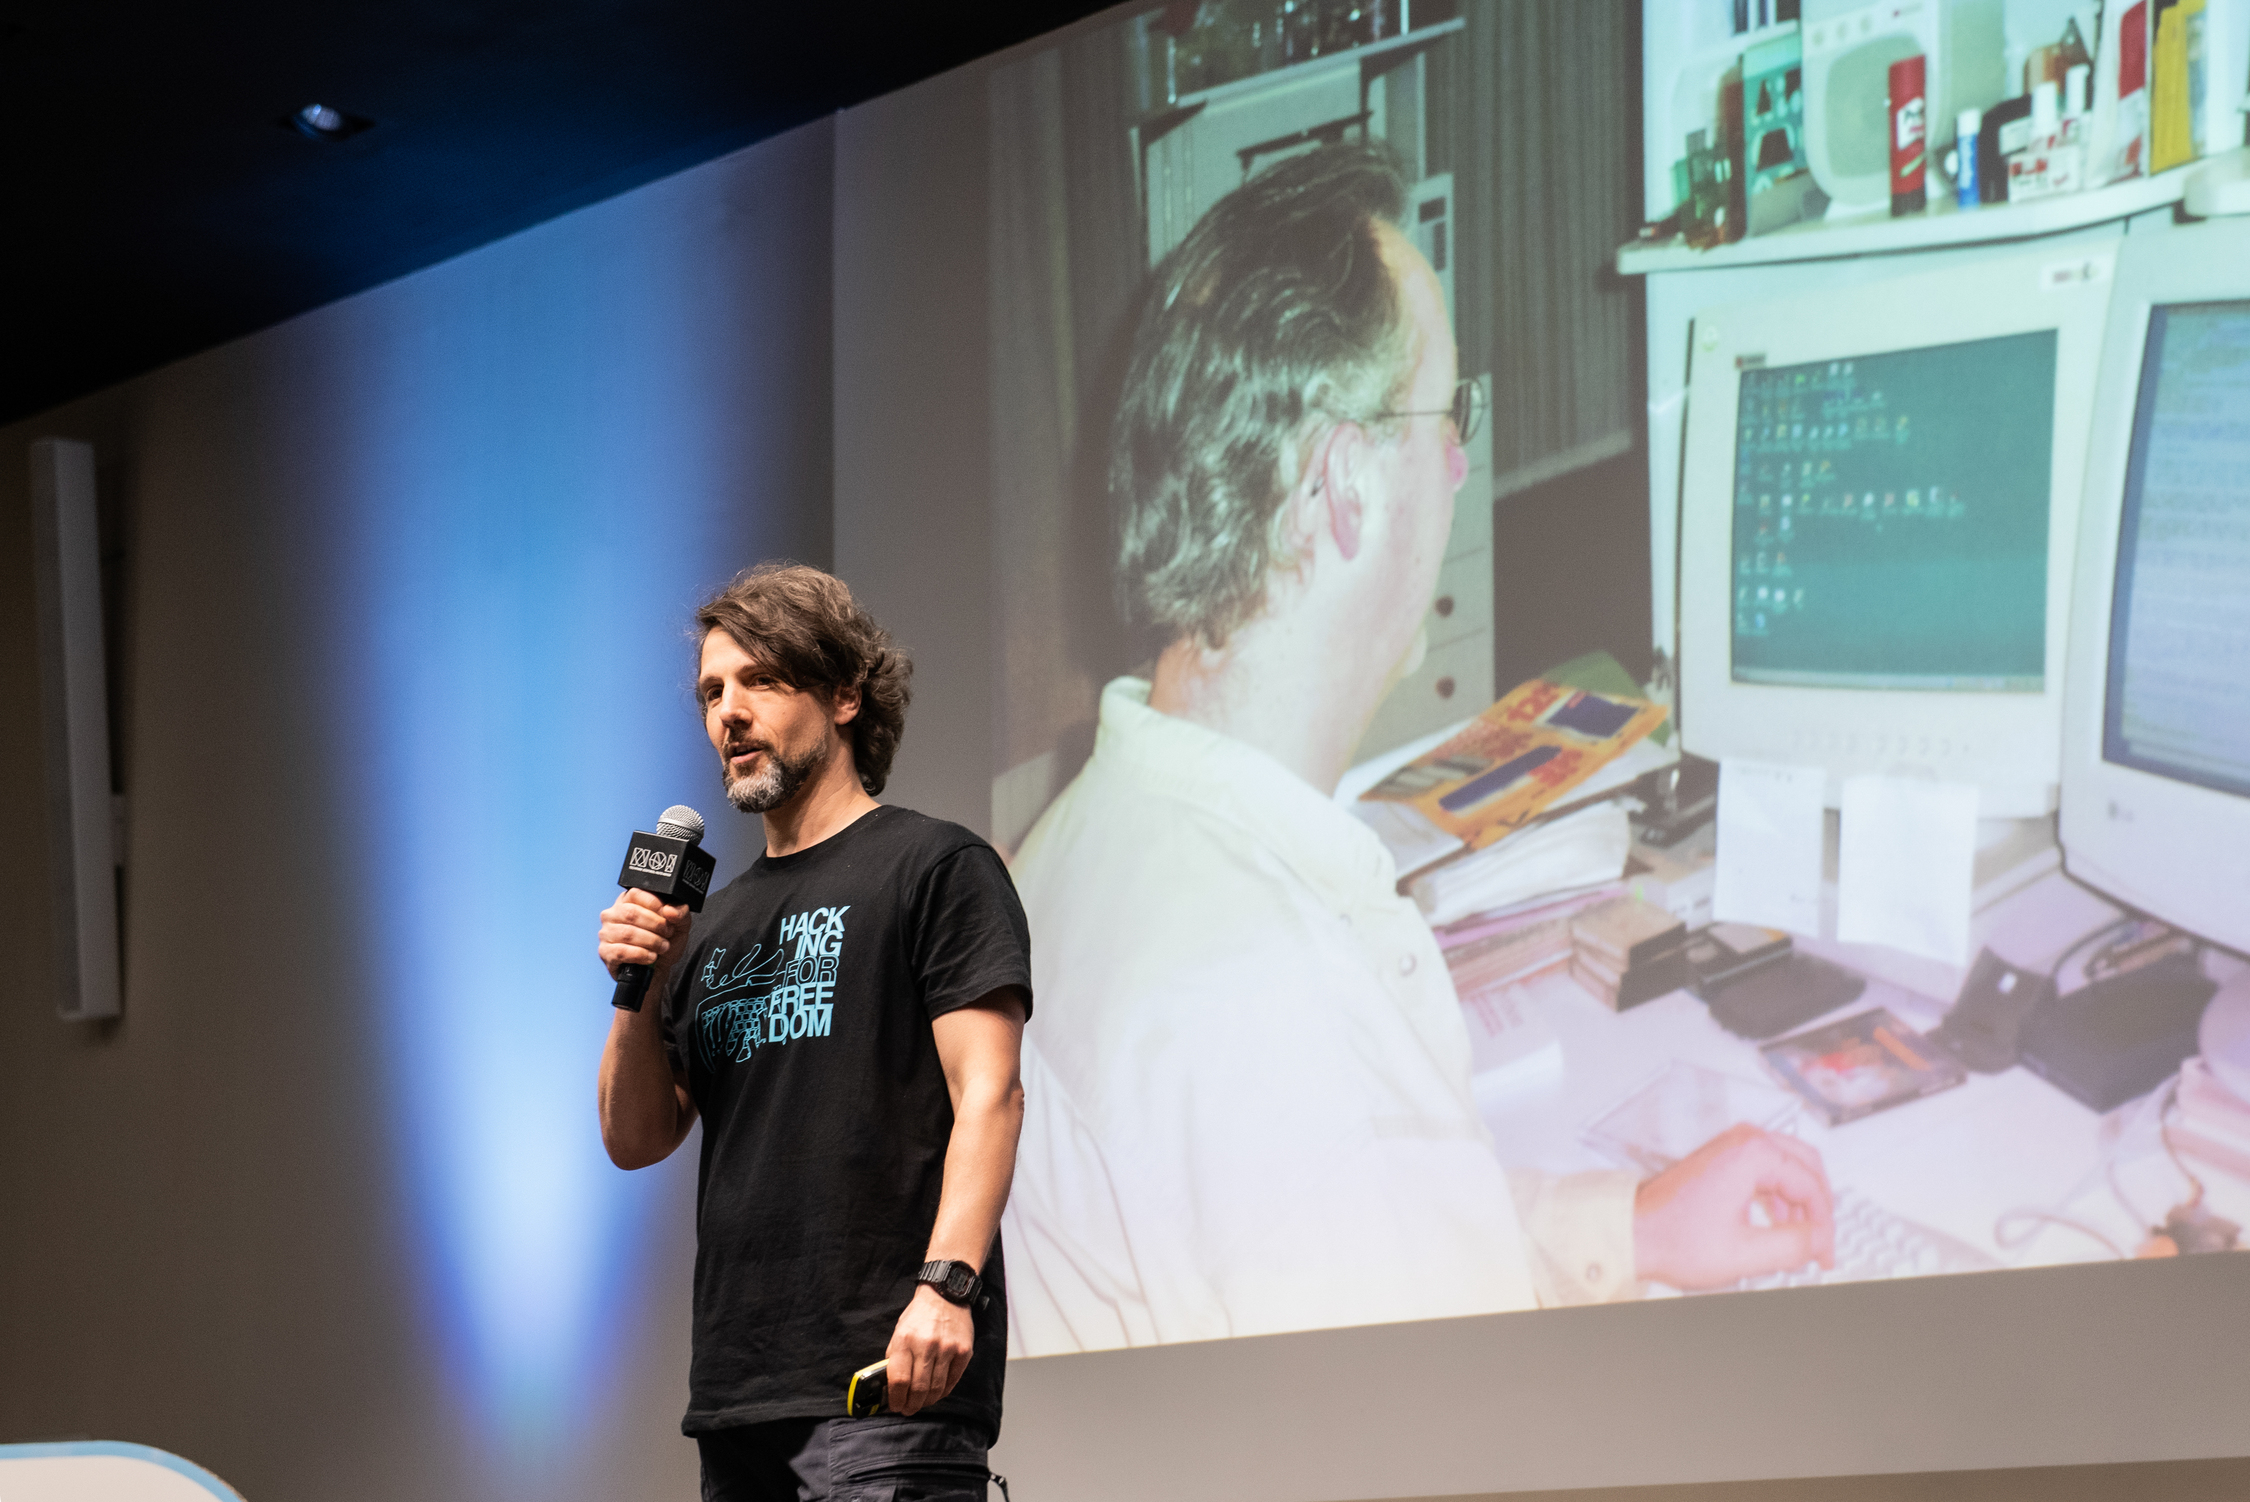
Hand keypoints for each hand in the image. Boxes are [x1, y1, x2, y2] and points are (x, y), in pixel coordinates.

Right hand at [596, 888, 691, 983]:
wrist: (659, 968)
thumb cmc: (665, 941)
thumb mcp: (679, 924)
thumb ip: (680, 912)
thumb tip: (670, 911)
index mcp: (628, 901)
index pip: (636, 893)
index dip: (655, 905)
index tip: (668, 917)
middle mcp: (613, 914)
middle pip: (631, 913)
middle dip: (655, 925)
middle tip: (668, 934)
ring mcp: (606, 933)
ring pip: (628, 933)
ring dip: (651, 941)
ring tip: (663, 947)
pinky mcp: (605, 952)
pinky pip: (622, 951)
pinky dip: (641, 955)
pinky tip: (651, 957)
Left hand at [882, 1284, 974, 1414]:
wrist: (946, 1295)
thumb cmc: (919, 1315)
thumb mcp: (899, 1331)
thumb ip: (895, 1357)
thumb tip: (890, 1385)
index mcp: (905, 1340)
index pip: (899, 1380)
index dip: (896, 1399)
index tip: (895, 1406)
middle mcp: (927, 1346)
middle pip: (918, 1389)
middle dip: (911, 1405)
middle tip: (908, 1409)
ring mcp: (947, 1349)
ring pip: (936, 1388)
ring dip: (927, 1401)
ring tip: (921, 1403)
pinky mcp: (963, 1352)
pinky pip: (952, 1381)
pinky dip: (943, 1392)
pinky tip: (936, 1393)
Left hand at [1631, 1123, 1834, 1289]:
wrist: (1633, 1232)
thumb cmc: (1672, 1237)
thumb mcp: (1744, 1253)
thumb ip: (1792, 1246)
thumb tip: (1819, 1238)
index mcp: (1752, 1154)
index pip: (1811, 1185)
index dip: (1825, 1225)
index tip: (1824, 1253)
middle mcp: (1743, 1140)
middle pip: (1806, 1166)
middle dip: (1819, 1207)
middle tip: (1822, 1242)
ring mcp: (1731, 1146)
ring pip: (1788, 1167)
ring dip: (1800, 1203)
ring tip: (1801, 1240)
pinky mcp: (1723, 1158)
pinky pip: (1768, 1170)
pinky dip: (1780, 1197)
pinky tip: (1778, 1225)